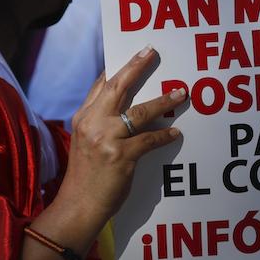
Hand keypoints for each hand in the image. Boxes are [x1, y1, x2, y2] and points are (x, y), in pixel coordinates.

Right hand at [59, 46, 185, 220]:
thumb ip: (100, 123)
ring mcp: (106, 139)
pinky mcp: (120, 156)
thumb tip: (124, 107)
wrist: (78, 206)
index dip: (118, 68)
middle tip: (152, 53)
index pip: (100, 85)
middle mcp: (92, 123)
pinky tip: (175, 133)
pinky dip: (164, 136)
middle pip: (117, 87)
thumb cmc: (86, 176)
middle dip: (136, 67)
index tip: (136, 54)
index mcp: (83, 118)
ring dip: (163, 101)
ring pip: (139, 112)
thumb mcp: (85, 142)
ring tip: (181, 93)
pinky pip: (149, 140)